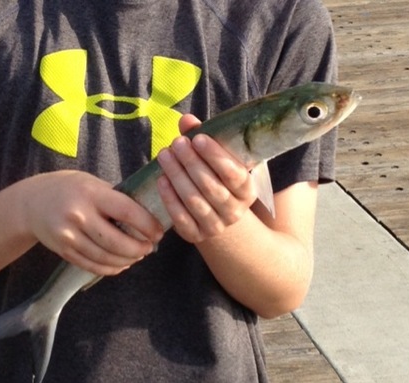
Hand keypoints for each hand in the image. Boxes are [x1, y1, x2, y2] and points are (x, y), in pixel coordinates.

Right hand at [23, 170, 163, 275]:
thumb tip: (148, 217)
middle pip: (117, 242)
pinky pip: (93, 266)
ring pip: (106, 258)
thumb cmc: (69, 189)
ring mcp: (69, 236)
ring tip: (137, 255)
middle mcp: (78, 215)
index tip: (159, 232)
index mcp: (91, 194)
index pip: (127, 212)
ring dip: (127, 260)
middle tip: (149, 247)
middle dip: (139, 248)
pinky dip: (111, 268)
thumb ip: (116, 199)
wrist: (31, 203)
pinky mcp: (64, 251)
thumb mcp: (92, 184)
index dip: (148, 225)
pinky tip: (121, 264)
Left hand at [156, 114, 256, 243]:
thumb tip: (186, 121)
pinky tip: (161, 180)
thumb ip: (203, 139)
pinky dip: (170, 199)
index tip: (197, 138)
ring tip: (164, 156)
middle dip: (191, 163)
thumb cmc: (216, 179)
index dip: (215, 156)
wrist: (215, 215)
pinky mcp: (196, 236)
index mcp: (247, 190)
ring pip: (195, 201)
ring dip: (177, 177)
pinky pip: (182, 219)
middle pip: (212, 187)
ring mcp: (215, 227)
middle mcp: (234, 212)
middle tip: (176, 143)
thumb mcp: (217, 159)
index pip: (234, 174)